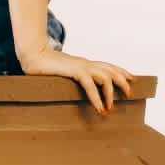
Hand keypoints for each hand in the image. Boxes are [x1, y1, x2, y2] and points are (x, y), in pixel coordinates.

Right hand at [19, 44, 133, 114]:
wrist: (33, 56)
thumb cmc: (44, 67)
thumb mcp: (62, 73)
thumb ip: (71, 77)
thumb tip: (74, 88)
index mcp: (84, 63)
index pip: (108, 65)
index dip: (121, 71)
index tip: (131, 79)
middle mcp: (86, 63)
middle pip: (111, 69)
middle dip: (123, 81)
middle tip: (129, 95)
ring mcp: (81, 66)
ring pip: (105, 76)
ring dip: (110, 94)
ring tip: (109, 108)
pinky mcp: (74, 70)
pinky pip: (90, 84)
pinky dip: (96, 97)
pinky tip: (99, 109)